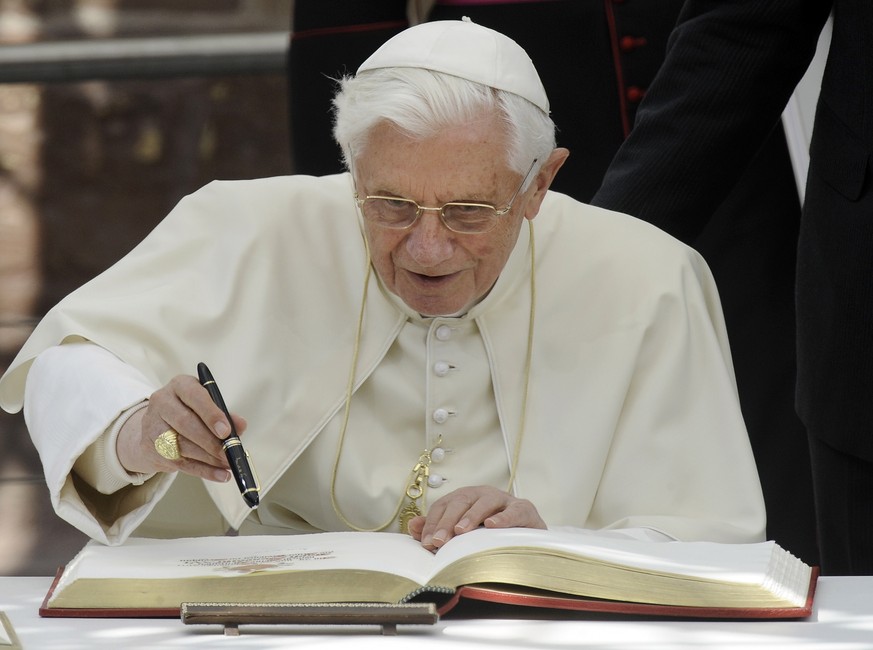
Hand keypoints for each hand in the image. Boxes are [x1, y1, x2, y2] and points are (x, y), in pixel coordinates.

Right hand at [116, 374, 246, 481]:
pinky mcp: (151, 448)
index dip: (211, 414)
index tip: (226, 431)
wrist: (155, 426)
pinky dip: (204, 471)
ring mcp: (153, 426)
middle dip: (210, 441)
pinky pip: (181, 463)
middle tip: (229, 453)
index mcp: (179, 385)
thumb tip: (241, 425)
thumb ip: (225, 414)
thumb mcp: (207, 405)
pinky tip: (221, 475)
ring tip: (228, 463)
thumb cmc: (189, 411)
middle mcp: (162, 402)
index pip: (194, 396)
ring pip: (182, 445)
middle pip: (185, 423)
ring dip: (209, 458)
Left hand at [406, 485, 545, 550]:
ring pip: (485, 502)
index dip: (434, 523)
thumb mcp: (464, 530)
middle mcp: (483, 494)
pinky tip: (492, 526)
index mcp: (466, 498)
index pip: (444, 505)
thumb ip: (437, 528)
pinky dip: (503, 517)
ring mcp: (505, 500)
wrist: (528, 534)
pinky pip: (514, 511)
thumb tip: (413, 525)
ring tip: (460, 531)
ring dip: (471, 516)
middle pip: (461, 501)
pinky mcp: (525, 509)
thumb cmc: (491, 533)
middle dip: (447, 521)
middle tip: (438, 542)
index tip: (427, 543)